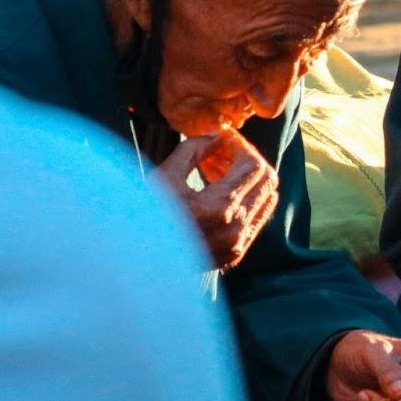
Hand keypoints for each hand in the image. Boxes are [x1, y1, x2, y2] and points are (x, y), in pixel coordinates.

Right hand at [155, 131, 278, 270]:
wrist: (134, 264)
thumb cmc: (141, 219)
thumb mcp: (164, 177)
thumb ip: (194, 150)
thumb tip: (216, 136)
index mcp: (219, 207)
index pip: (253, 165)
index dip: (240, 145)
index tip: (224, 138)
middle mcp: (235, 228)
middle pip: (267, 180)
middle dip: (247, 160)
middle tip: (222, 152)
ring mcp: (237, 244)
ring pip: (265, 199)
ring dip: (249, 180)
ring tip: (219, 171)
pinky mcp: (234, 255)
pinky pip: (256, 219)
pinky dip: (246, 200)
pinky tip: (220, 193)